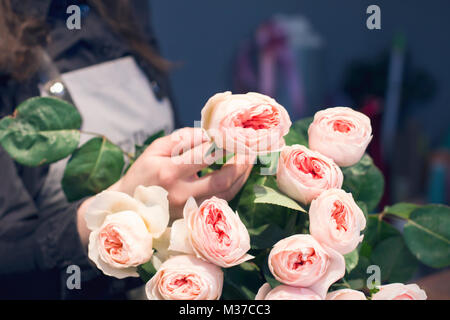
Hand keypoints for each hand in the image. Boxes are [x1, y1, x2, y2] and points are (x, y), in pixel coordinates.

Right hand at [111, 127, 253, 218]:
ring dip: (242, 176)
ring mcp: (189, 208)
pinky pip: (221, 202)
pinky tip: (238, 175)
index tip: (235, 134)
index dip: (224, 143)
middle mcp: (181, 193)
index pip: (205, 155)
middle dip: (241, 163)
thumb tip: (207, 134)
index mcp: (169, 172)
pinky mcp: (193, 216)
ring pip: (226, 193)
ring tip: (249, 160)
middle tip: (251, 149)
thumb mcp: (154, 150)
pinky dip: (233, 187)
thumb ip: (181, 139)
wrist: (129, 206)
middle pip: (222, 179)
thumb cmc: (143, 174)